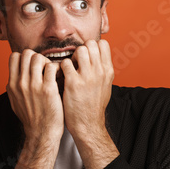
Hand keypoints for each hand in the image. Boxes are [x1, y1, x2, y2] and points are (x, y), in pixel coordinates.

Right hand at [7, 49, 63, 168]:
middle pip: (27, 54)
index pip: (14, 57)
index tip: (32, 65)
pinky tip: (59, 77)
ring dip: (47, 62)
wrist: (42, 133)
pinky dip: (57, 68)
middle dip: (37, 57)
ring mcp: (34, 86)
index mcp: (12, 85)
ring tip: (51, 72)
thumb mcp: (14, 102)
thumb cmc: (31, 118)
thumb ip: (13, 87)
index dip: (24, 57)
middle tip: (43, 68)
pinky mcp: (48, 89)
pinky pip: (52, 67)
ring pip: (38, 57)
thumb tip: (13, 76)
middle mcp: (21, 83)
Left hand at [60, 39, 118, 168]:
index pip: (102, 44)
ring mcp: (87, 77)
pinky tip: (61, 76)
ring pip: (79, 50)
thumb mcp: (105, 84)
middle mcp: (100, 72)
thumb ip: (101, 69)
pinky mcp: (73, 83)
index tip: (85, 56)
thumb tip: (97, 54)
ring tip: (69, 68)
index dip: (91, 46)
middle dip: (80, 49)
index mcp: (108, 71)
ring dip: (71, 56)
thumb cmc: (93, 104)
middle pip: (90, 44)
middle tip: (75, 62)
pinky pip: (65, 63)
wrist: (88, 124)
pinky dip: (61, 67)